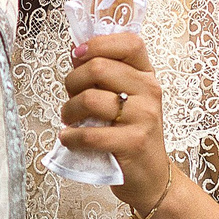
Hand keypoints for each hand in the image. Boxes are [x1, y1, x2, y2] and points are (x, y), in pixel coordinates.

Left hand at [59, 32, 171, 214]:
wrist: (150, 176)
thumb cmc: (130, 134)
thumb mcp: (126, 99)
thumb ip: (105, 75)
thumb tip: (76, 51)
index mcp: (147, 75)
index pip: (130, 42)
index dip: (98, 44)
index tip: (77, 55)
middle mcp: (149, 91)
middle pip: (98, 68)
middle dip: (72, 81)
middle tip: (70, 98)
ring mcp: (144, 117)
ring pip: (89, 99)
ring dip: (68, 110)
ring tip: (69, 120)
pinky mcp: (133, 143)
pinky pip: (90, 134)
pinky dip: (71, 137)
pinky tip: (69, 139)